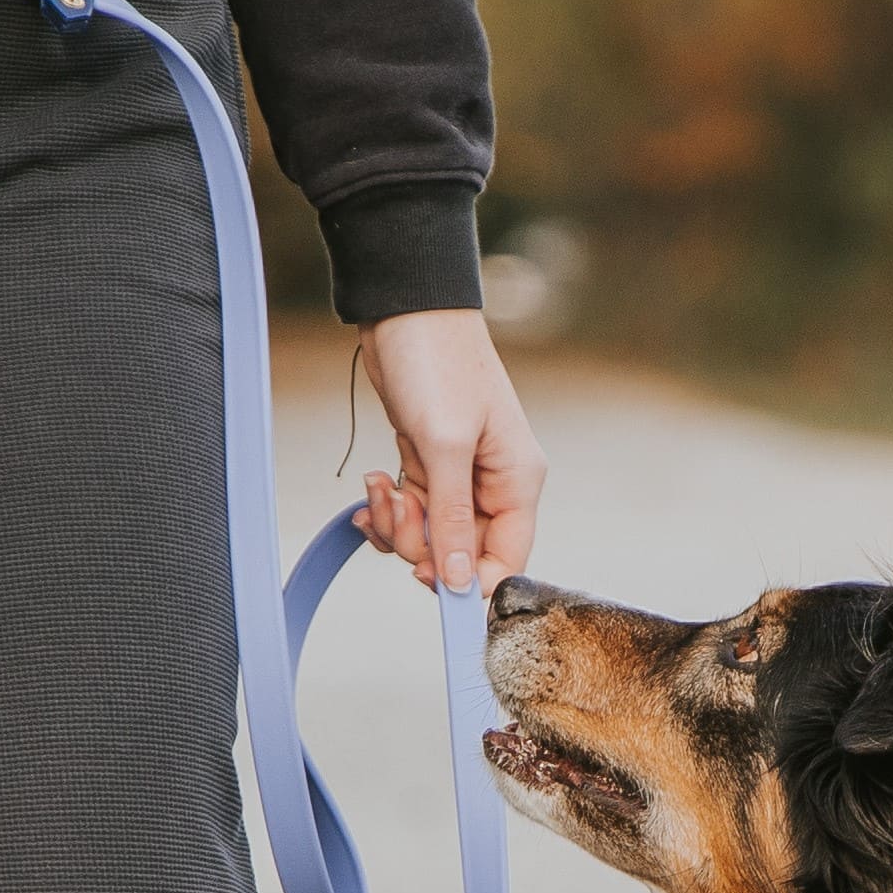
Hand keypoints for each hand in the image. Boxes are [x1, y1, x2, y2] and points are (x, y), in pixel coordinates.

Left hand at [351, 308, 546, 597]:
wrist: (405, 309)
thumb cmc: (437, 362)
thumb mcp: (446, 445)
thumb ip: (453, 519)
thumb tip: (458, 583)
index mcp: (517, 482)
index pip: (507, 560)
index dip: (468, 581)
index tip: (429, 577)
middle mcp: (493, 485)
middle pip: (461, 555)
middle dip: (421, 545)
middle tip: (398, 509)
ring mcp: (459, 477)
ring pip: (430, 537)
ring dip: (397, 525)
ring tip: (381, 486)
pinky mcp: (428, 466)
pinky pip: (411, 514)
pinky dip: (388, 509)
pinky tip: (375, 484)